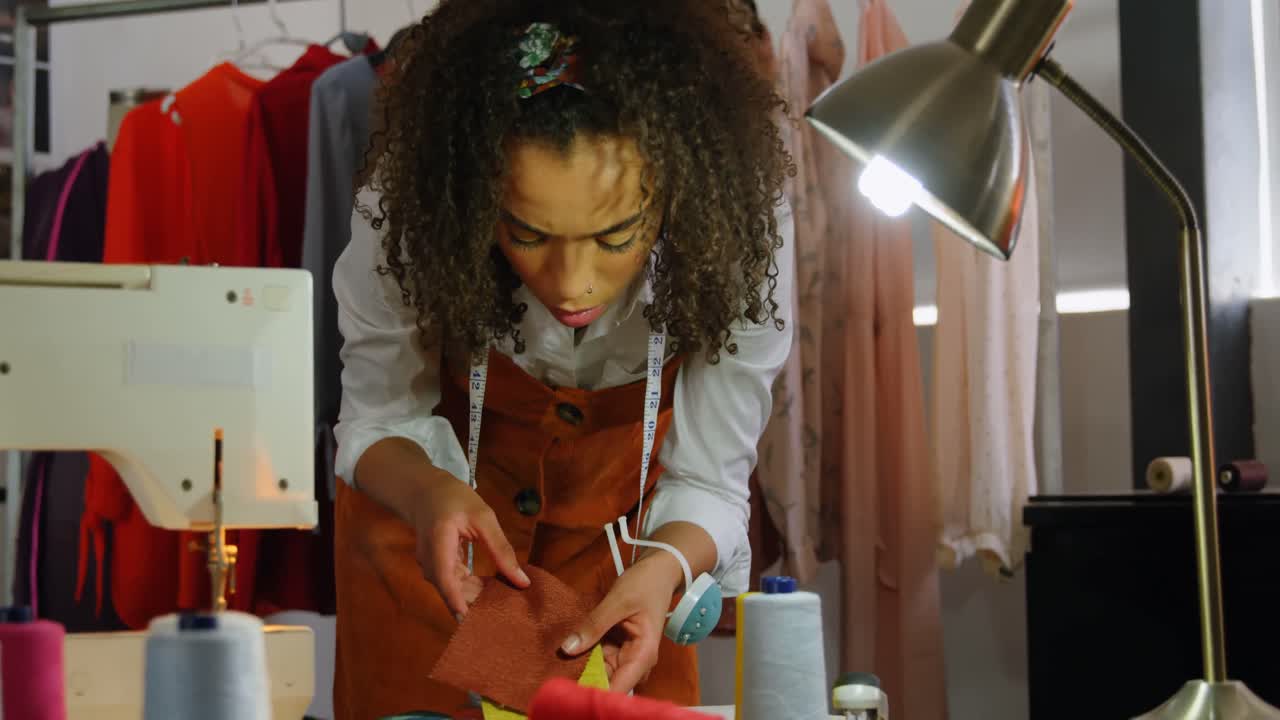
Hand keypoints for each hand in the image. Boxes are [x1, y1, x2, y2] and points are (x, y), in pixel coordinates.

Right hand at [409, 467, 529, 615]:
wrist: (425, 491)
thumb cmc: (455, 499)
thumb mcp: (483, 518)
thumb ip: (501, 548)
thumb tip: (522, 581)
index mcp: (438, 543)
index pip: (445, 580)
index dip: (458, 602)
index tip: (475, 623)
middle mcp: (429, 560)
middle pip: (450, 590)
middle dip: (475, 605)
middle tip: (504, 616)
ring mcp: (430, 565)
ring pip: (452, 590)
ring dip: (474, 598)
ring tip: (502, 605)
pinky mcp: (436, 567)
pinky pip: (452, 583)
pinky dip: (470, 588)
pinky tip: (490, 591)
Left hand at [559, 553, 682, 693]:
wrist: (656, 572)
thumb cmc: (644, 585)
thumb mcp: (618, 601)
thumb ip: (594, 625)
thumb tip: (567, 649)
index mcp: (643, 654)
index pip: (620, 688)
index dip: (596, 693)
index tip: (571, 692)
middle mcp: (635, 662)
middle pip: (608, 684)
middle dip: (584, 681)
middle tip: (554, 675)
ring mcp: (625, 656)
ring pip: (600, 673)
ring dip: (581, 669)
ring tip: (554, 665)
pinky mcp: (616, 648)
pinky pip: (597, 659)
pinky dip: (583, 657)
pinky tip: (564, 654)